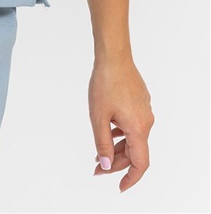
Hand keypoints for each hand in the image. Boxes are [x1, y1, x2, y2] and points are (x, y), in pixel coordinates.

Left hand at [89, 55, 154, 192]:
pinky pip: (133, 125)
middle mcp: (146, 121)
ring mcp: (144, 110)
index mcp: (138, 128)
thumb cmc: (105, 83)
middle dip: (116, 162)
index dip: (131, 178)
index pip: (140, 163)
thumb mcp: (98, 117)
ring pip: (133, 138)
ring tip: (98, 152)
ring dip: (117, 148)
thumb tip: (106, 165)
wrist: (113, 56)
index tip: (119, 186)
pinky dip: (121, 134)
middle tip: (97, 167)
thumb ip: (102, 143)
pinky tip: (109, 132)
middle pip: (135, 151)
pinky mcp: (140, 102)